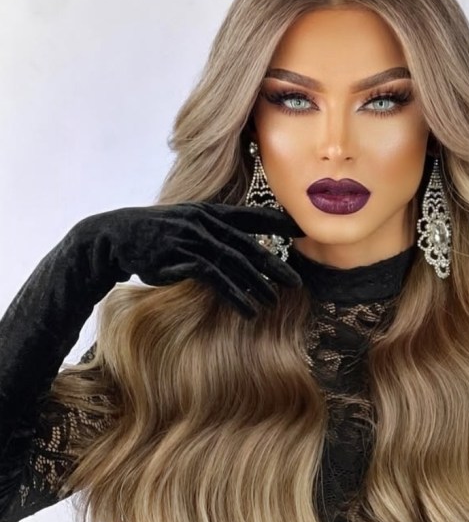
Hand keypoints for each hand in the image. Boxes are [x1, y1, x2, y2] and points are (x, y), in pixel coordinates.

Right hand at [75, 201, 303, 318]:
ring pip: (236, 263)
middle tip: (296, 283)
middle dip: (274, 264)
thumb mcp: (184, 226)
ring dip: (257, 284)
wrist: (115, 238)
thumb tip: (236, 249)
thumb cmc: (152, 236)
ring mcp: (194, 238)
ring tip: (273, 302)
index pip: (250, 215)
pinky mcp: (182, 257)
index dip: (277, 221)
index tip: (300, 229)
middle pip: (249, 244)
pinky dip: (236, 295)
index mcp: (209, 212)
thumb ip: (211, 233)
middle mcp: (205, 222)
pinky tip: (249, 309)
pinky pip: (217, 278)